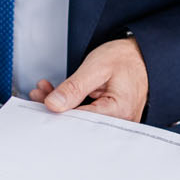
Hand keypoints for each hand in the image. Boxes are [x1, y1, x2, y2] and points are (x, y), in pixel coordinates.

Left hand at [31, 37, 148, 122]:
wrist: (140, 55)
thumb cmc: (125, 59)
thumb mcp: (96, 67)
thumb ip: (74, 87)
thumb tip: (53, 105)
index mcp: (118, 111)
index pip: (80, 121)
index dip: (58, 114)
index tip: (42, 103)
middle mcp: (119, 121)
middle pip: (79, 123)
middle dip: (55, 109)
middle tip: (40, 95)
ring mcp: (115, 121)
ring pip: (80, 119)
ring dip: (60, 105)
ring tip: (45, 91)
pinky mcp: (109, 117)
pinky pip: (86, 115)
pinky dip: (70, 105)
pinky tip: (57, 95)